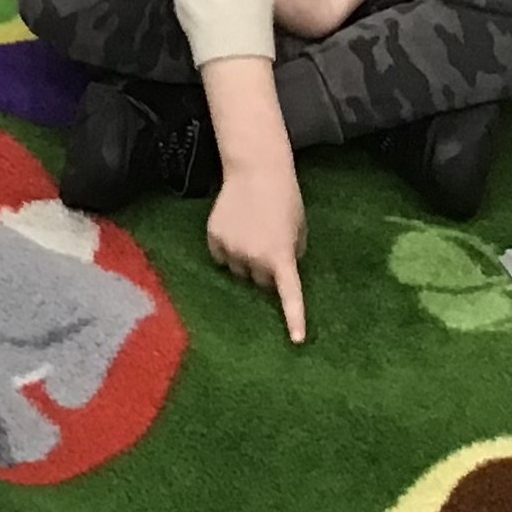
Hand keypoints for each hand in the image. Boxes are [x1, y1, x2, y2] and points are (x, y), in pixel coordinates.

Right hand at [206, 165, 307, 342]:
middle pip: (260, 282)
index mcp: (281, 256)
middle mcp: (255, 257)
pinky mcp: (214, 238)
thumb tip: (277, 273)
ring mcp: (232, 249)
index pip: (289, 294)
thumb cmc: (285, 198)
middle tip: (268, 245)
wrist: (256, 170)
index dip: (294, 319)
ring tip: (250, 232)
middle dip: (265, 271)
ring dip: (245, 260)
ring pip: (238, 271)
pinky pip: (220, 257)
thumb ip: (291, 254)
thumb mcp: (298, 229)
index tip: (296, 341)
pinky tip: (234, 228)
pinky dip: (226, 250)